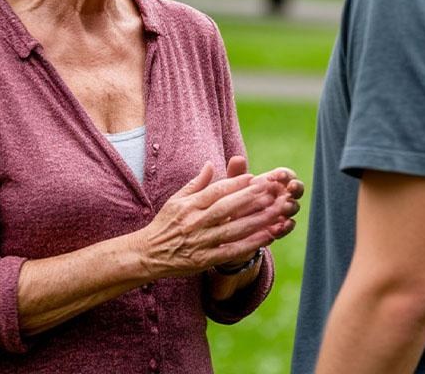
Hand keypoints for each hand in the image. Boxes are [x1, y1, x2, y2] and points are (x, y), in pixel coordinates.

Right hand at [138, 161, 290, 279]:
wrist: (148, 254)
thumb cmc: (165, 224)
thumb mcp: (176, 200)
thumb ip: (196, 183)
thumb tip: (210, 164)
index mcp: (190, 206)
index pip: (215, 192)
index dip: (235, 184)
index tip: (254, 177)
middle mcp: (195, 222)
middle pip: (226, 208)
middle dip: (250, 199)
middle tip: (272, 190)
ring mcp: (200, 242)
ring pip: (233, 230)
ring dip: (256, 222)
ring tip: (277, 213)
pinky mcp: (204, 260)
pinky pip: (231, 252)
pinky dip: (250, 245)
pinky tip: (267, 237)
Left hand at [227, 157, 303, 243]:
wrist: (230, 222)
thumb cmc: (234, 198)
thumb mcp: (234, 185)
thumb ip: (236, 173)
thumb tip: (237, 159)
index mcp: (274, 181)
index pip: (287, 175)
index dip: (285, 174)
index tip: (279, 175)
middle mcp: (281, 195)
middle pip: (296, 189)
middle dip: (296, 187)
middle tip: (291, 188)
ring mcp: (281, 213)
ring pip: (293, 207)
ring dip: (291, 206)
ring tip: (284, 207)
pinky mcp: (278, 229)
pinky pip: (287, 227)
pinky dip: (286, 227)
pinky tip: (281, 226)